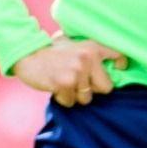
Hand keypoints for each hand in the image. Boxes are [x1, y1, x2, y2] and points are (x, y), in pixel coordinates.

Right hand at [12, 39, 126, 106]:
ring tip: (62, 82)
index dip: (120, 65)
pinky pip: (71, 102)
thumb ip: (89, 54)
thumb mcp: (73, 45)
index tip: (117, 68)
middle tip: (76, 81)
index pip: (119, 55)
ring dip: (74, 95)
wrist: (26, 54)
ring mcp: (76, 71)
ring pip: (86, 98)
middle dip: (92, 89)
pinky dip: (62, 98)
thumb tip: (109, 70)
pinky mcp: (64, 83)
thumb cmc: (50, 53)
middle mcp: (87, 58)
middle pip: (105, 88)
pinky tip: (54, 86)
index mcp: (92, 47)